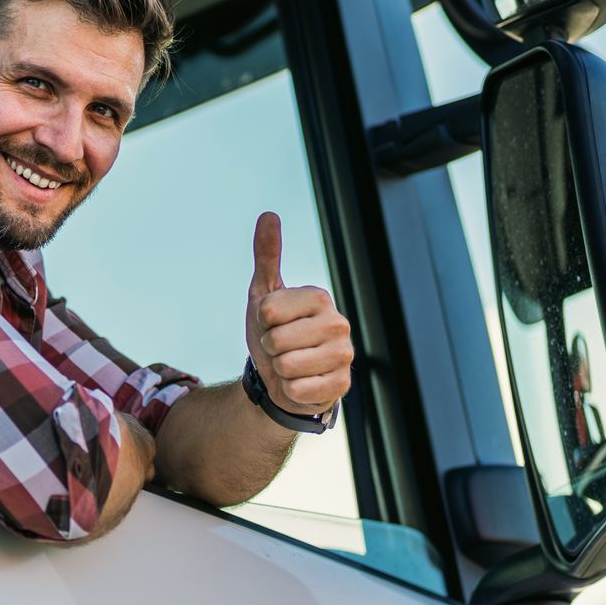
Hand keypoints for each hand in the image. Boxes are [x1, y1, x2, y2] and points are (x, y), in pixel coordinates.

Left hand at [246, 212, 352, 416]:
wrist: (283, 378)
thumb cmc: (275, 332)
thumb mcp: (264, 294)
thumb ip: (267, 256)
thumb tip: (268, 215)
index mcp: (319, 297)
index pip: (268, 310)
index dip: (261, 321)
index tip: (272, 323)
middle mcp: (338, 323)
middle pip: (276, 339)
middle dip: (269, 348)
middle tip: (281, 348)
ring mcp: (343, 355)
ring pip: (287, 366)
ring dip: (280, 370)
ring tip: (291, 364)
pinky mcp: (341, 385)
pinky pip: (298, 389)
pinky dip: (291, 390)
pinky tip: (301, 383)